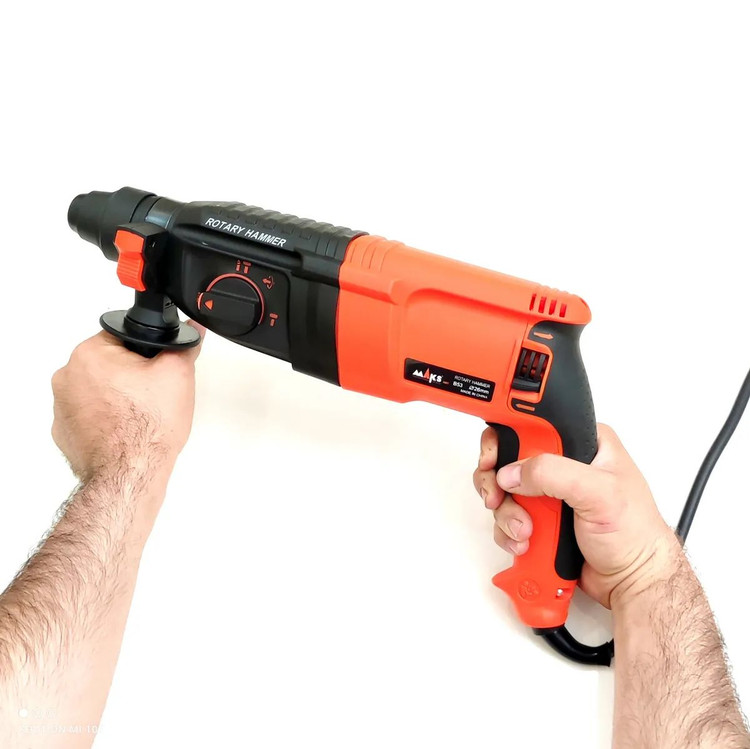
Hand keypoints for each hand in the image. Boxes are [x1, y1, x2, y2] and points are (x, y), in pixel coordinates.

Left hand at [51, 325, 204, 480]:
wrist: (130, 473)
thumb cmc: (146, 429)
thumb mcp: (178, 374)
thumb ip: (183, 346)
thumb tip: (191, 331)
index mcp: (89, 354)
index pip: (122, 338)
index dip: (147, 353)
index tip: (156, 370)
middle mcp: (67, 377)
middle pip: (109, 364)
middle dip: (131, 376)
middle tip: (151, 394)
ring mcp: (61, 407)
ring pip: (99, 390)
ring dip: (117, 398)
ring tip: (140, 415)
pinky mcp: (65, 432)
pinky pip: (89, 416)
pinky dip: (106, 420)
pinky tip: (126, 430)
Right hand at [473, 424, 680, 607]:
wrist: (631, 580)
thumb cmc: (634, 534)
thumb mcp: (599, 493)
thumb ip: (553, 473)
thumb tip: (512, 473)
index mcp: (582, 443)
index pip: (531, 426)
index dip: (505, 439)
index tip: (494, 460)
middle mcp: (563, 463)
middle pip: (508, 458)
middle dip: (499, 482)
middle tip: (499, 497)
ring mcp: (549, 492)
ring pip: (504, 490)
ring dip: (506, 513)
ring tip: (527, 531)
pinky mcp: (539, 517)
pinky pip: (507, 517)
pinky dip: (509, 531)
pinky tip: (527, 542)